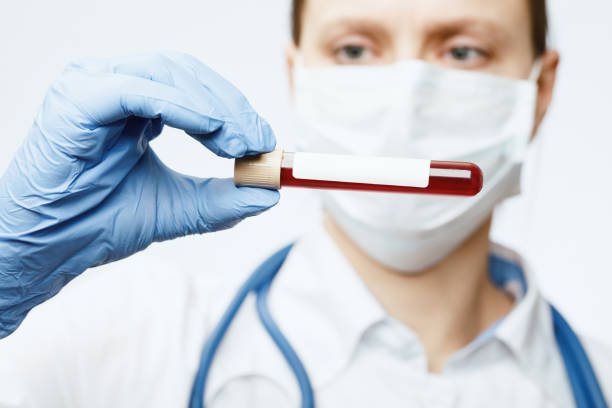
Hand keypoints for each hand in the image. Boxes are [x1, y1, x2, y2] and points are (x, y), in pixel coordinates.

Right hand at [0, 52, 278, 336]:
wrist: (52, 249)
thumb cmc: (101, 223)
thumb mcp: (179, 209)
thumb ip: (223, 200)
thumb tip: (270, 193)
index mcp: (138, 108)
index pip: (197, 89)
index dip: (235, 110)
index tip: (264, 142)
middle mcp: (116, 89)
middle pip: (187, 74)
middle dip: (231, 107)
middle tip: (258, 142)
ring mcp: (94, 88)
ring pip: (166, 73)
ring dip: (212, 105)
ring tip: (237, 142)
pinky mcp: (76, 99)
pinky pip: (136, 89)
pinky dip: (179, 105)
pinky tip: (209, 127)